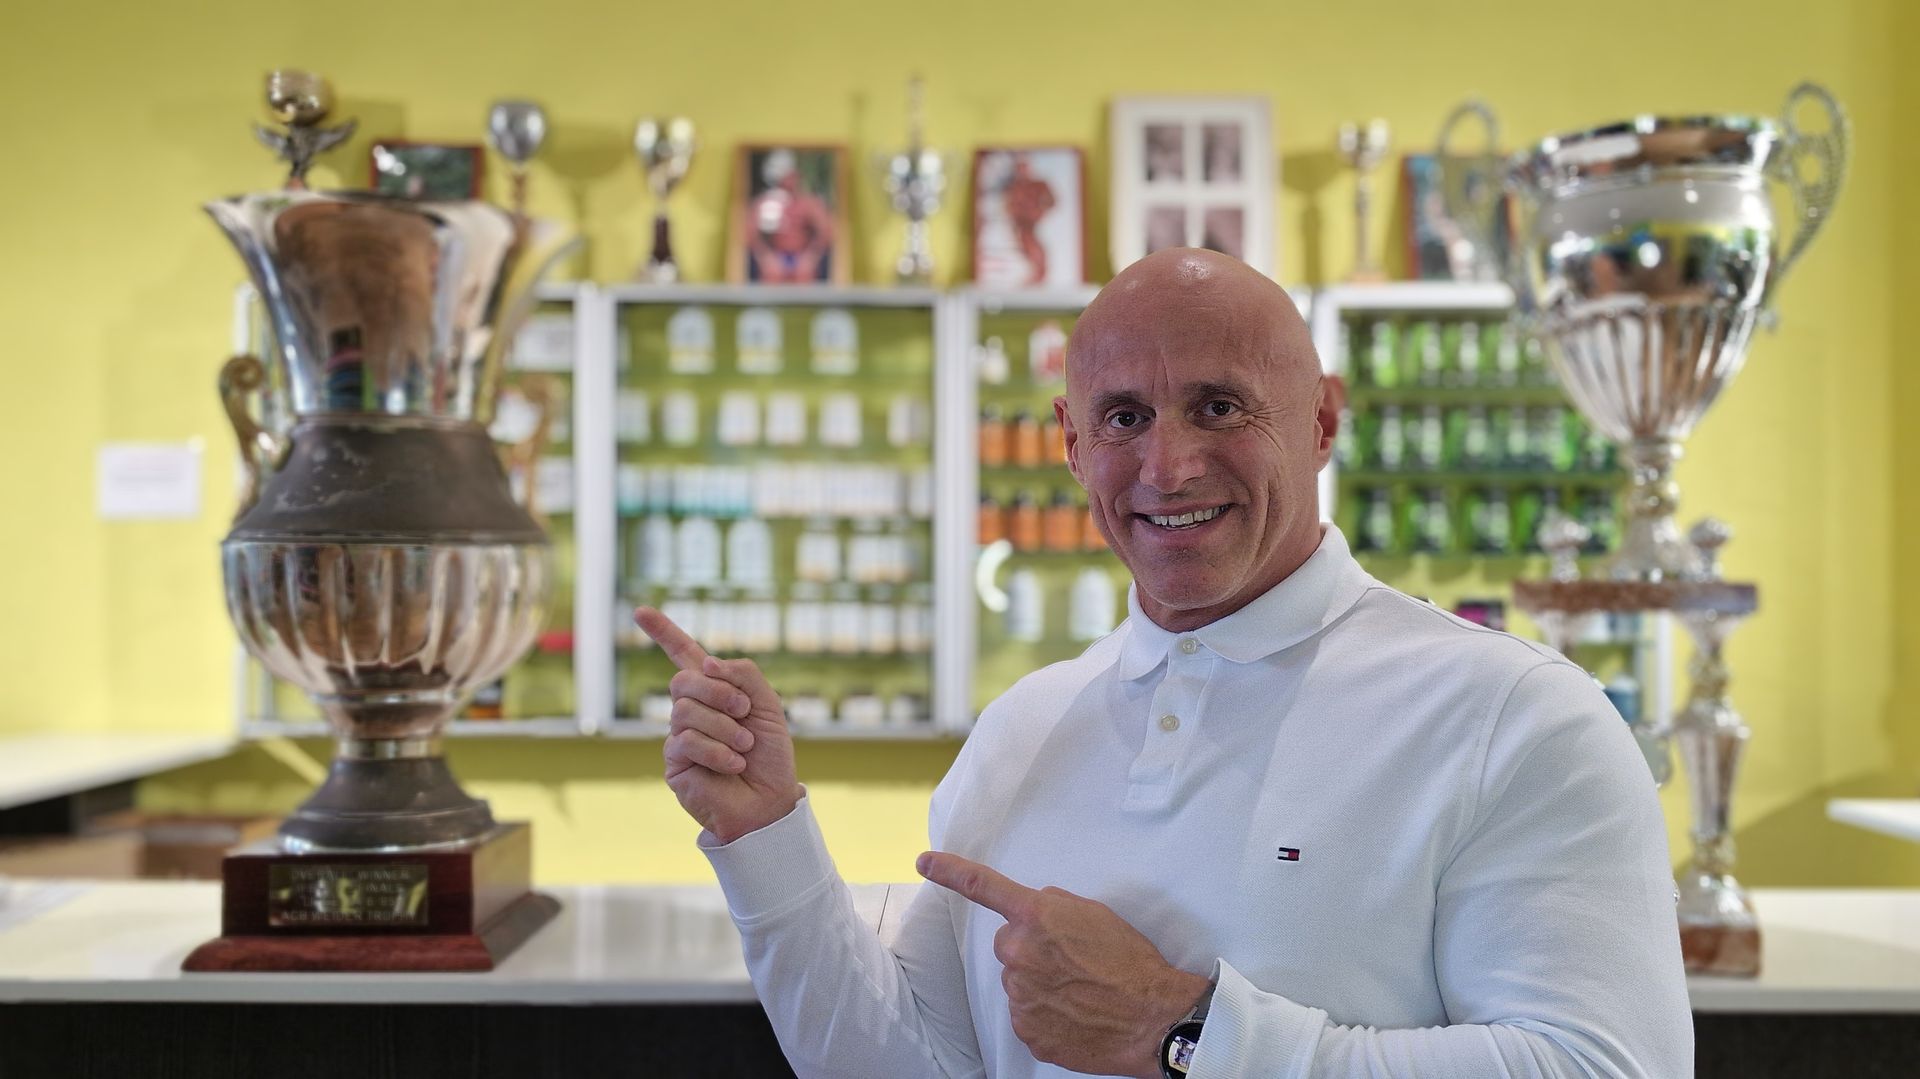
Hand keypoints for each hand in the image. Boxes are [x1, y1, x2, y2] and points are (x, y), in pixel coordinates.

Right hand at [635, 606, 801, 843]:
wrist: (769, 802)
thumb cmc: (770, 757)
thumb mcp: (768, 707)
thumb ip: (744, 675)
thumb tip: (707, 663)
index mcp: (714, 692)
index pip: (683, 656)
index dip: (663, 632)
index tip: (640, 610)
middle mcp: (691, 711)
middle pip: (683, 681)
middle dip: (718, 692)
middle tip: (745, 712)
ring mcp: (679, 736)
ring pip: (686, 711)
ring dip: (725, 728)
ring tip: (744, 748)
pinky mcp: (674, 763)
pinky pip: (687, 741)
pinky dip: (717, 751)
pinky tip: (732, 765)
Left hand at [917, 852, 1210, 1077]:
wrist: (1152, 1016)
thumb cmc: (1130, 962)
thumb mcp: (1094, 914)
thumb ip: (1053, 908)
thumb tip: (1035, 915)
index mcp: (1035, 917)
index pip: (984, 888)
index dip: (950, 872)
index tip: (924, 862)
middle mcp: (1019, 954)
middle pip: (1010, 945)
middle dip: (1032, 950)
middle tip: (1071, 962)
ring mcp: (1020, 996)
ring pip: (1019, 983)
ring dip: (1041, 984)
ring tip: (1081, 991)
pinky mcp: (1026, 1031)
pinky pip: (1027, 1015)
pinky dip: (1047, 1015)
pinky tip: (1076, 1014)